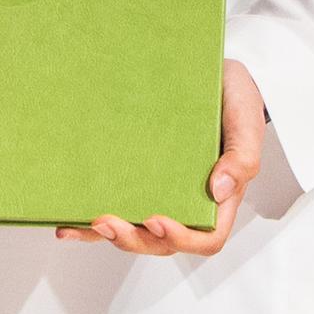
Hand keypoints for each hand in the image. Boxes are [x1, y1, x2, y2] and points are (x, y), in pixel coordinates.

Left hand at [63, 57, 269, 255]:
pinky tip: (68, 219)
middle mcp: (188, 201)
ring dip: (108, 235)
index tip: (155, 219)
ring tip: (82, 225)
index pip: (206, 238)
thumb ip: (242, 156)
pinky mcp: (138, 177)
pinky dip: (92, 220)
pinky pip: (117, 204)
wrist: (209, 72)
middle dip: (134, 239)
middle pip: (163, 241)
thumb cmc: (235, 98)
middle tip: (107, 223)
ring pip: (136, 229)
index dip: (181, 238)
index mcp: (220, 198)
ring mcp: (160, 192)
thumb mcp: (245, 120)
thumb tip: (221, 190)